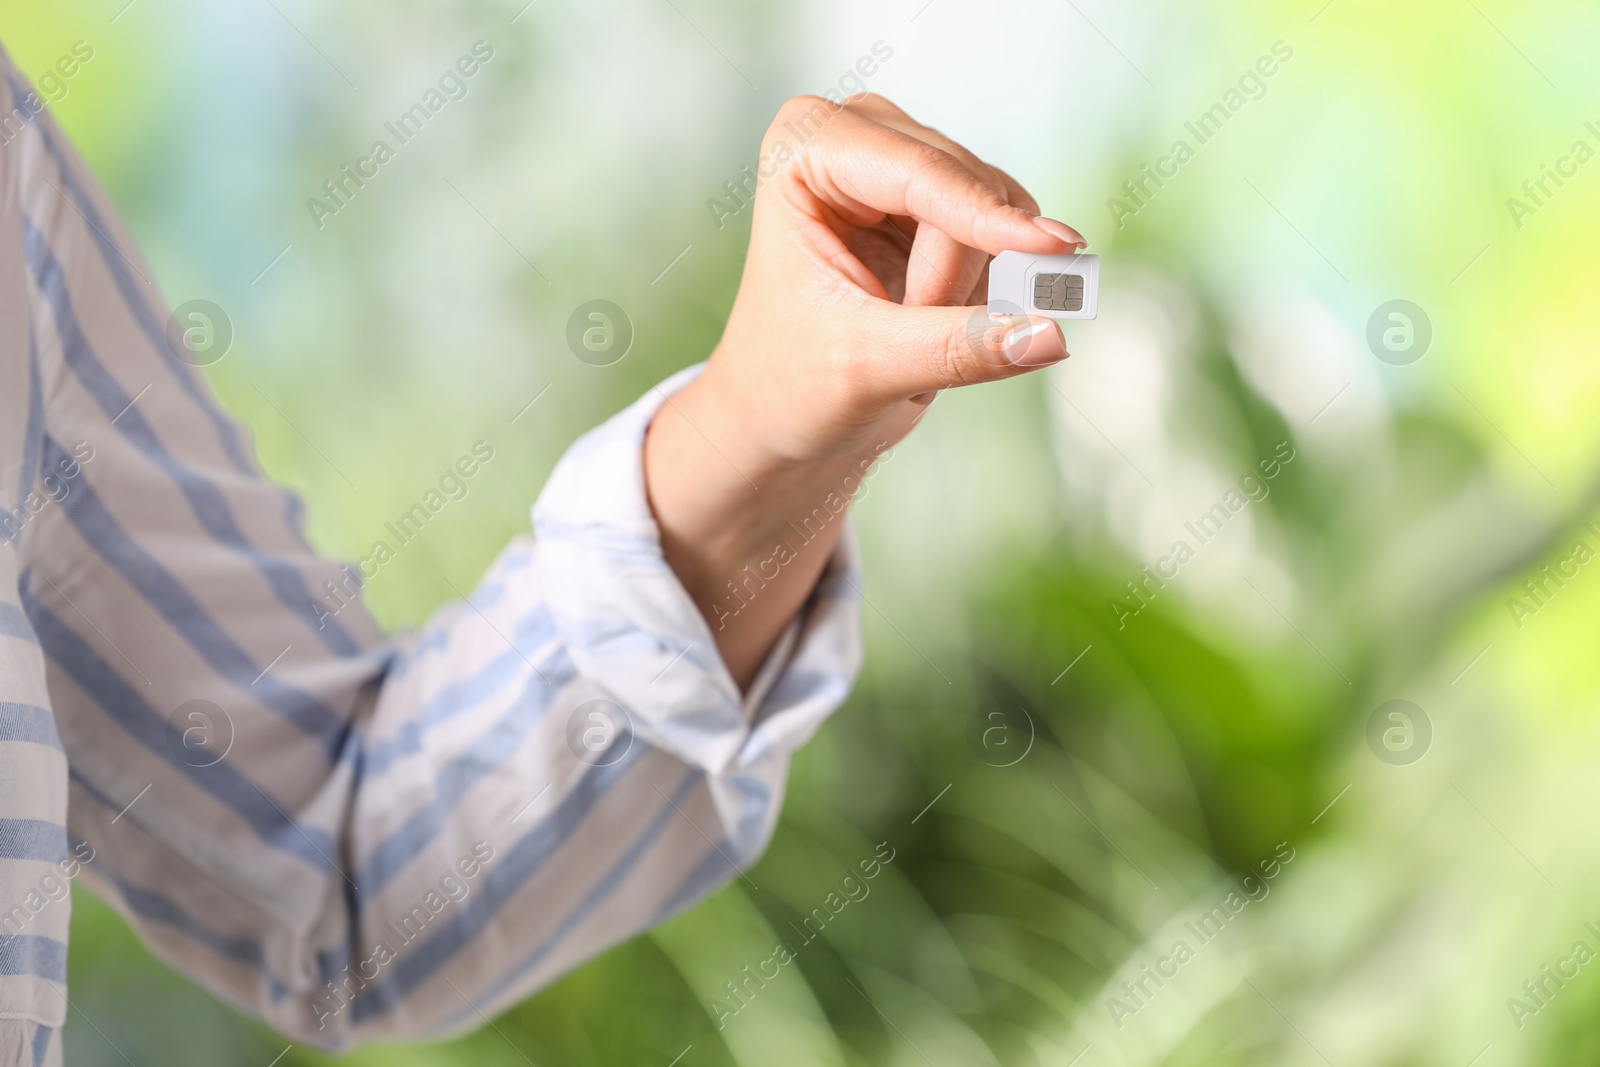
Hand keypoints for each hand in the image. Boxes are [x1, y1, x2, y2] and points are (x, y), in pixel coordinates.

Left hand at [644, 93, 1085, 686]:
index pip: (914, 171)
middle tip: (930, 335)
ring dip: (977, 285)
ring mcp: (897, 165)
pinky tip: (935, 322)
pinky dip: (991, 289)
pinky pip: (1001, 243)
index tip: (1058, 256)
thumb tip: (1057, 335)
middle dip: (966, 270)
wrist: (781, 428)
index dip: (985, 219)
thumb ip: (961, 347)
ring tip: (906, 336)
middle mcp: (849, 137)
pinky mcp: (936, 206)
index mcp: (804, 148)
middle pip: (964, 189)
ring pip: (993, 217)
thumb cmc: (789, 396)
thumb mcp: (871, 374)